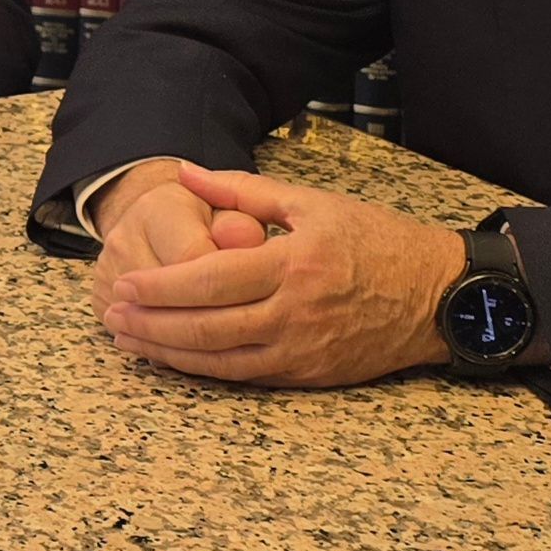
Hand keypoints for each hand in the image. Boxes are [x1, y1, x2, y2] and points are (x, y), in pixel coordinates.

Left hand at [99, 161, 468, 388]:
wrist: (437, 295)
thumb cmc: (378, 241)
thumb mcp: (315, 203)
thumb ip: (245, 191)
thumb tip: (188, 175)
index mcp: (294, 263)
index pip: (211, 280)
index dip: (162, 286)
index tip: (126, 283)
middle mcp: (294, 312)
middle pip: (204, 326)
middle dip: (150, 323)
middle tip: (113, 315)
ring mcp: (300, 350)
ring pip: (217, 359)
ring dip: (165, 351)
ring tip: (128, 340)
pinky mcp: (307, 375)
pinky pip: (242, 376)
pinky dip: (202, 369)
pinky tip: (176, 357)